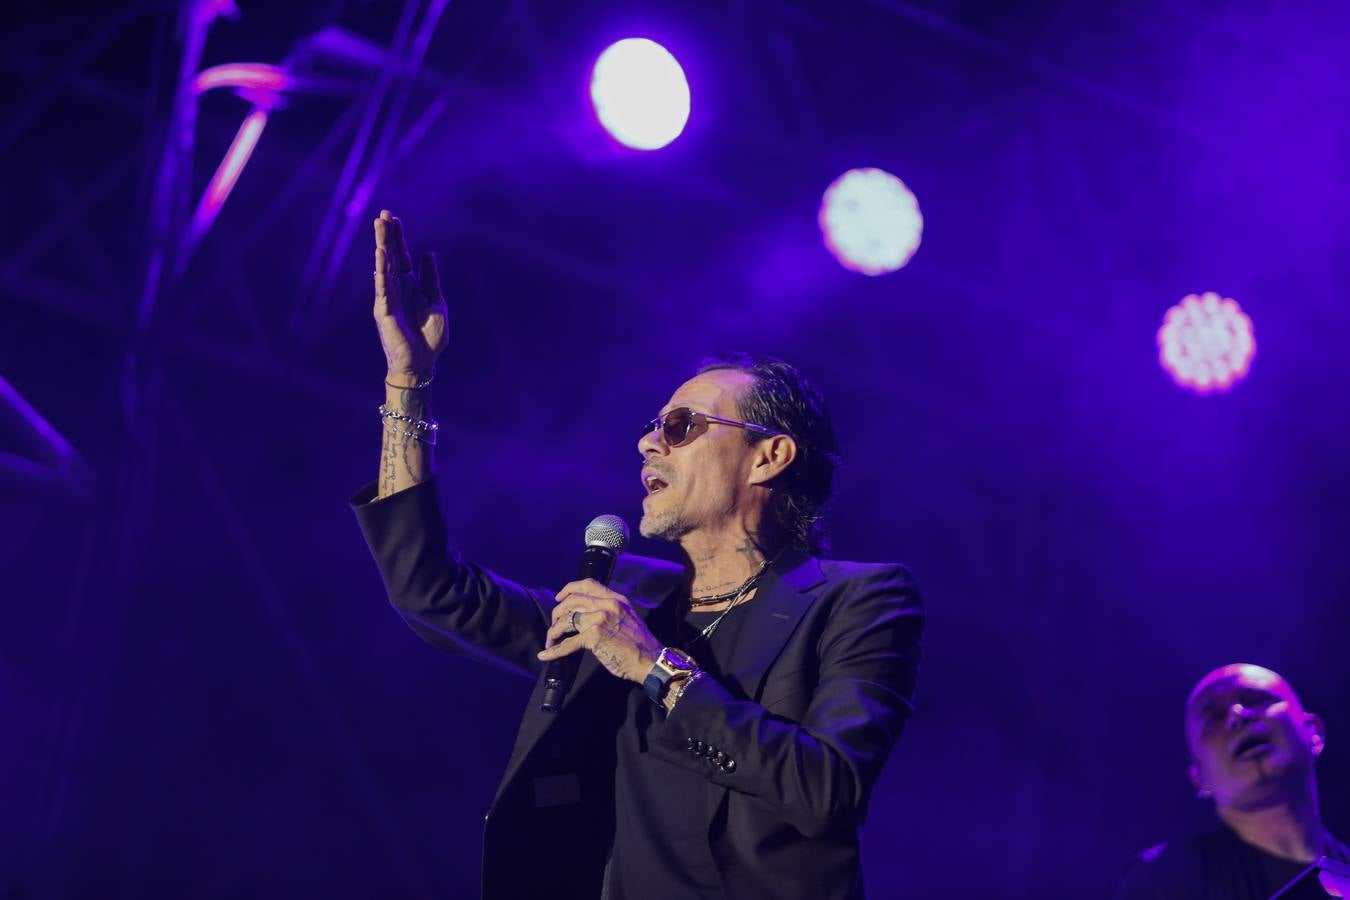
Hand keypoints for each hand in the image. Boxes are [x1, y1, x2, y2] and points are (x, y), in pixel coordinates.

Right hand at [373, 209, 447, 380]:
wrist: (424, 361)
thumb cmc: (430, 335)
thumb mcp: (436, 301)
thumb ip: (430, 278)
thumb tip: (428, 253)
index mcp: (410, 285)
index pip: (403, 256)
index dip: (399, 237)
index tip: (394, 217)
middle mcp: (397, 288)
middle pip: (391, 256)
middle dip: (387, 235)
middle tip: (383, 213)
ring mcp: (389, 298)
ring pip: (384, 266)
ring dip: (382, 245)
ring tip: (379, 225)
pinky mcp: (384, 310)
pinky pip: (382, 286)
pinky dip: (381, 270)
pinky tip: (380, 254)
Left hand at [538, 579, 663, 683]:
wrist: (650, 660)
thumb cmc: (640, 644)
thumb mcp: (627, 617)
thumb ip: (610, 611)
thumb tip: (587, 615)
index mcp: (616, 599)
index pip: (587, 584)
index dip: (569, 589)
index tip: (559, 597)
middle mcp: (607, 605)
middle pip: (572, 601)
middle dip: (558, 612)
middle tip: (554, 623)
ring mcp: (599, 619)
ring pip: (566, 619)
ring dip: (554, 631)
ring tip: (550, 639)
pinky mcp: (594, 636)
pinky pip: (568, 643)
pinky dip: (554, 650)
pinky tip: (546, 654)